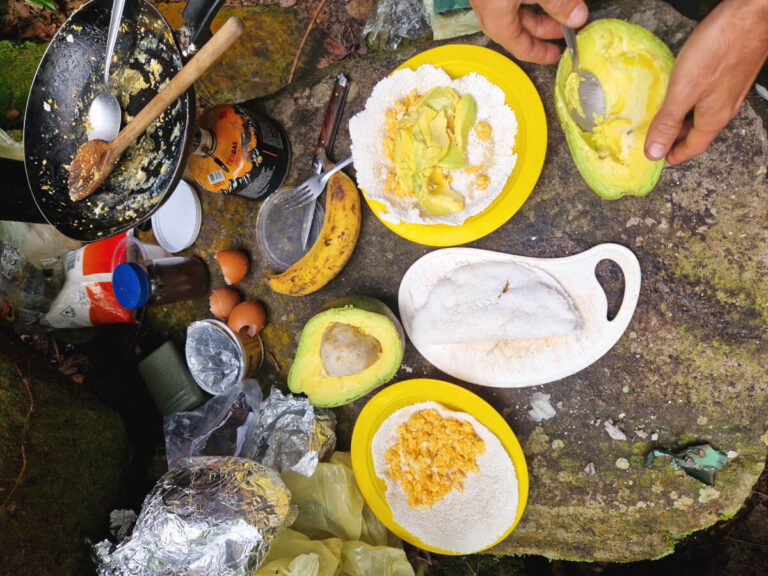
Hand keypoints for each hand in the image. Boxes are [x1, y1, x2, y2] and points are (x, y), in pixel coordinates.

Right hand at [468, 0, 588, 63]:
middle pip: (519, 29)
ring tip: (560, 6)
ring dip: (539, 10)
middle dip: (545, 29)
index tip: (559, 54)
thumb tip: (576, 17)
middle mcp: (489, 10)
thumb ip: (559, 3)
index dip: (543, 54)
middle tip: (567, 28)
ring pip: (516, 9)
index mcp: (497, 20)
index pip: (521, 48)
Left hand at [645, 0, 767, 164]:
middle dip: (677, 139)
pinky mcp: (730, 73)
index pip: (692, 148)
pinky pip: (708, 97)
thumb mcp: (683, 91)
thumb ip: (667, 122)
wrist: (752, 15)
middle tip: (657, 139)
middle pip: (698, 132)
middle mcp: (724, 108)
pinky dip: (691, 102)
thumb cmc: (718, 50)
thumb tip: (654, 153)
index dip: (674, 155)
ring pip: (703, 114)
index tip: (659, 159)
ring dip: (683, 119)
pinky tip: (681, 91)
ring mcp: (730, 90)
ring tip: (664, 117)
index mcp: (712, 118)